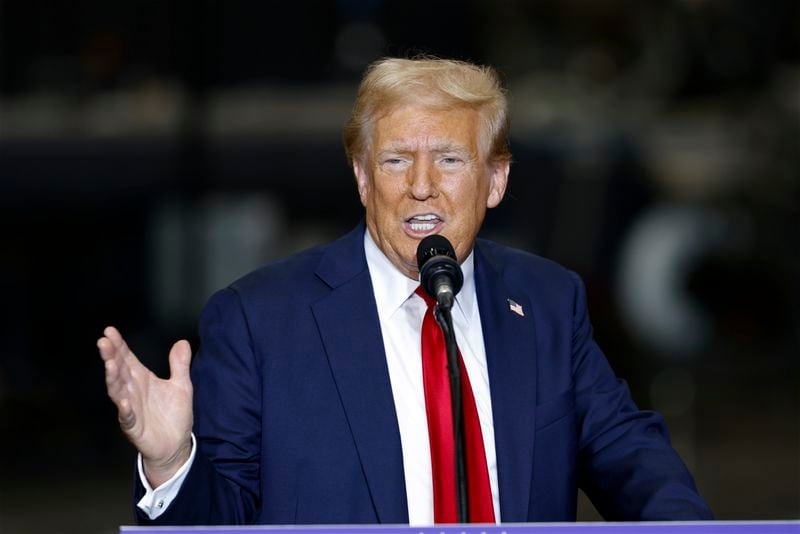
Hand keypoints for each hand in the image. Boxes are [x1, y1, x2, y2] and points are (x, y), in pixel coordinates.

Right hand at [98, 326, 193, 486]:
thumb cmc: (174, 415)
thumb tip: (182, 342)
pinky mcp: (134, 427)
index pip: (127, 358)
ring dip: (113, 378)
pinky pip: (127, 417)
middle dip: (111, 356)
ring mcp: (131, 409)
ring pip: (118, 391)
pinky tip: (124, 401)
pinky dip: (125, 409)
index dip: (119, 345)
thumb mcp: (182, 385)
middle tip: (103, 341)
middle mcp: (133, 391)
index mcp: (142, 379)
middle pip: (119, 371)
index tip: (109, 330)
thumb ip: (180, 364)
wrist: (176, 444)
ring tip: (110, 364)